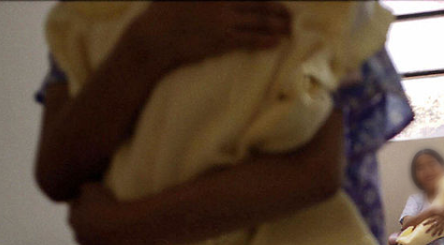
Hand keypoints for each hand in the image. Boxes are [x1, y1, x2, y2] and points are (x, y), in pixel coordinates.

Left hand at [69, 183, 133, 244]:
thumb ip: (83, 188)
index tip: (96, 200)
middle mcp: (78, 237)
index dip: (84, 203)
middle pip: (81, 229)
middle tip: (103, 217)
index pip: (74, 208)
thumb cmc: (110, 204)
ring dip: (94, 242)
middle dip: (88, 225)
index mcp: (72, 219)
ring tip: (107, 236)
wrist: (127, 226)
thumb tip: (82, 191)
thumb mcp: (92, 187)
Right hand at [133, 1, 290, 71]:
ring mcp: (223, 20)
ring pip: (259, 21)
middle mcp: (221, 1)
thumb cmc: (163, 13)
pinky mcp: (222, 40)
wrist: (154, 38)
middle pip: (258, 2)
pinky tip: (276, 42)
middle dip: (277, 8)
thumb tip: (220, 2)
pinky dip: (265, 40)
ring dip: (277, 25)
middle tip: (289, 13)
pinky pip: (250, 39)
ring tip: (288, 28)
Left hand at [424, 205, 443, 236]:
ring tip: (431, 235)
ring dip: (434, 232)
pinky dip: (440, 232)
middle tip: (425, 232)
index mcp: (437, 216)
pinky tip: (438, 235)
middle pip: (433, 225)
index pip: (431, 220)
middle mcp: (439, 220)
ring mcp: (442, 222)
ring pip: (437, 228)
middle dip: (429, 228)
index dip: (426, 222)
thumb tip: (435, 212)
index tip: (422, 224)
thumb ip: (439, 213)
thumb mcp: (442, 211)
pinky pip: (442, 229)